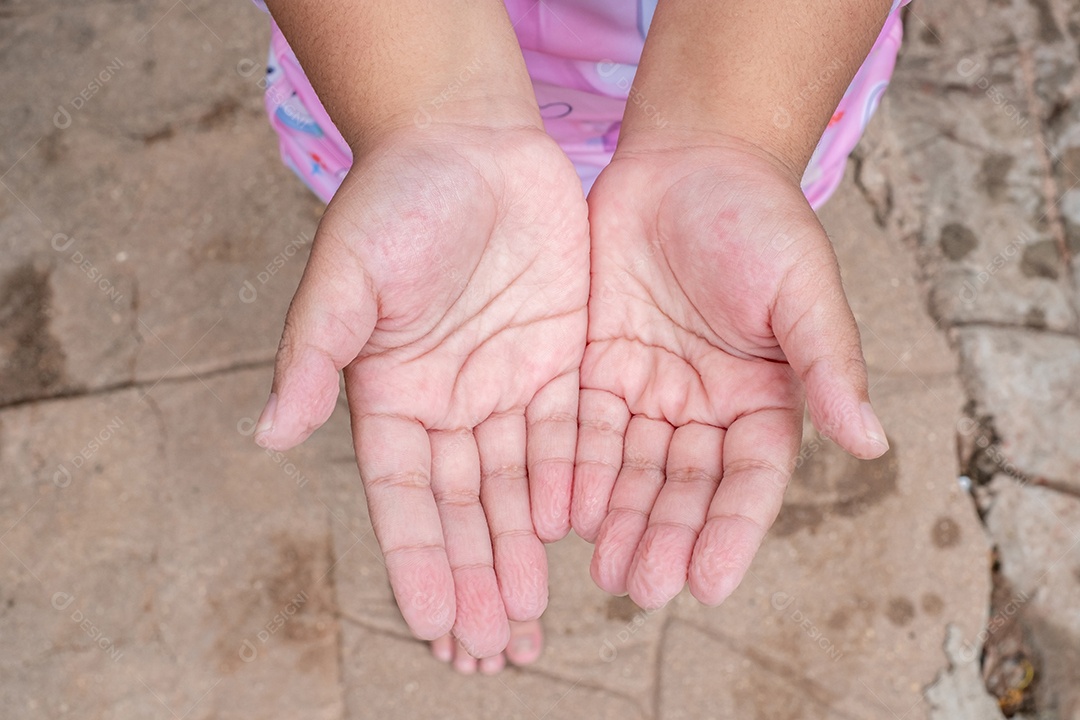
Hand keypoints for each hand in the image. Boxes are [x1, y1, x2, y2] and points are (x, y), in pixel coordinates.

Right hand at [255, 124, 588, 656]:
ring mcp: (507, 388)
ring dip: (521, 557)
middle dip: (476, 580)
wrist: (471, 140)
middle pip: (464, 512)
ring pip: (516, 491)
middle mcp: (450, 405)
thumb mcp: (346, 275)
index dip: (419, 562)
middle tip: (494, 652)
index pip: (405, 500)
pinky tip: (575, 543)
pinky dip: (570, 494)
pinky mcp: (560, 363)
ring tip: (531, 626)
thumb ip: (312, 356)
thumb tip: (267, 435)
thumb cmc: (397, 199)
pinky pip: (568, 441)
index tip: (434, 625)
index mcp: (392, 396)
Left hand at [573, 138, 887, 609]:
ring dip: (617, 520)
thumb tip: (873, 443)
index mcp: (763, 399)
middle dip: (663, 539)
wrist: (685, 160)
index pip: (749, 481)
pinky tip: (557, 508)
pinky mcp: (596, 369)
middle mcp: (704, 409)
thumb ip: (829, 361)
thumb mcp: (800, 284)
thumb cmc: (756, 216)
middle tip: (638, 589)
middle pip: (683, 489)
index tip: (708, 585)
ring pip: (631, 471)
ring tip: (598, 569)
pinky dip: (573, 469)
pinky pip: (584, 429)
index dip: (730, 533)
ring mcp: (648, 392)